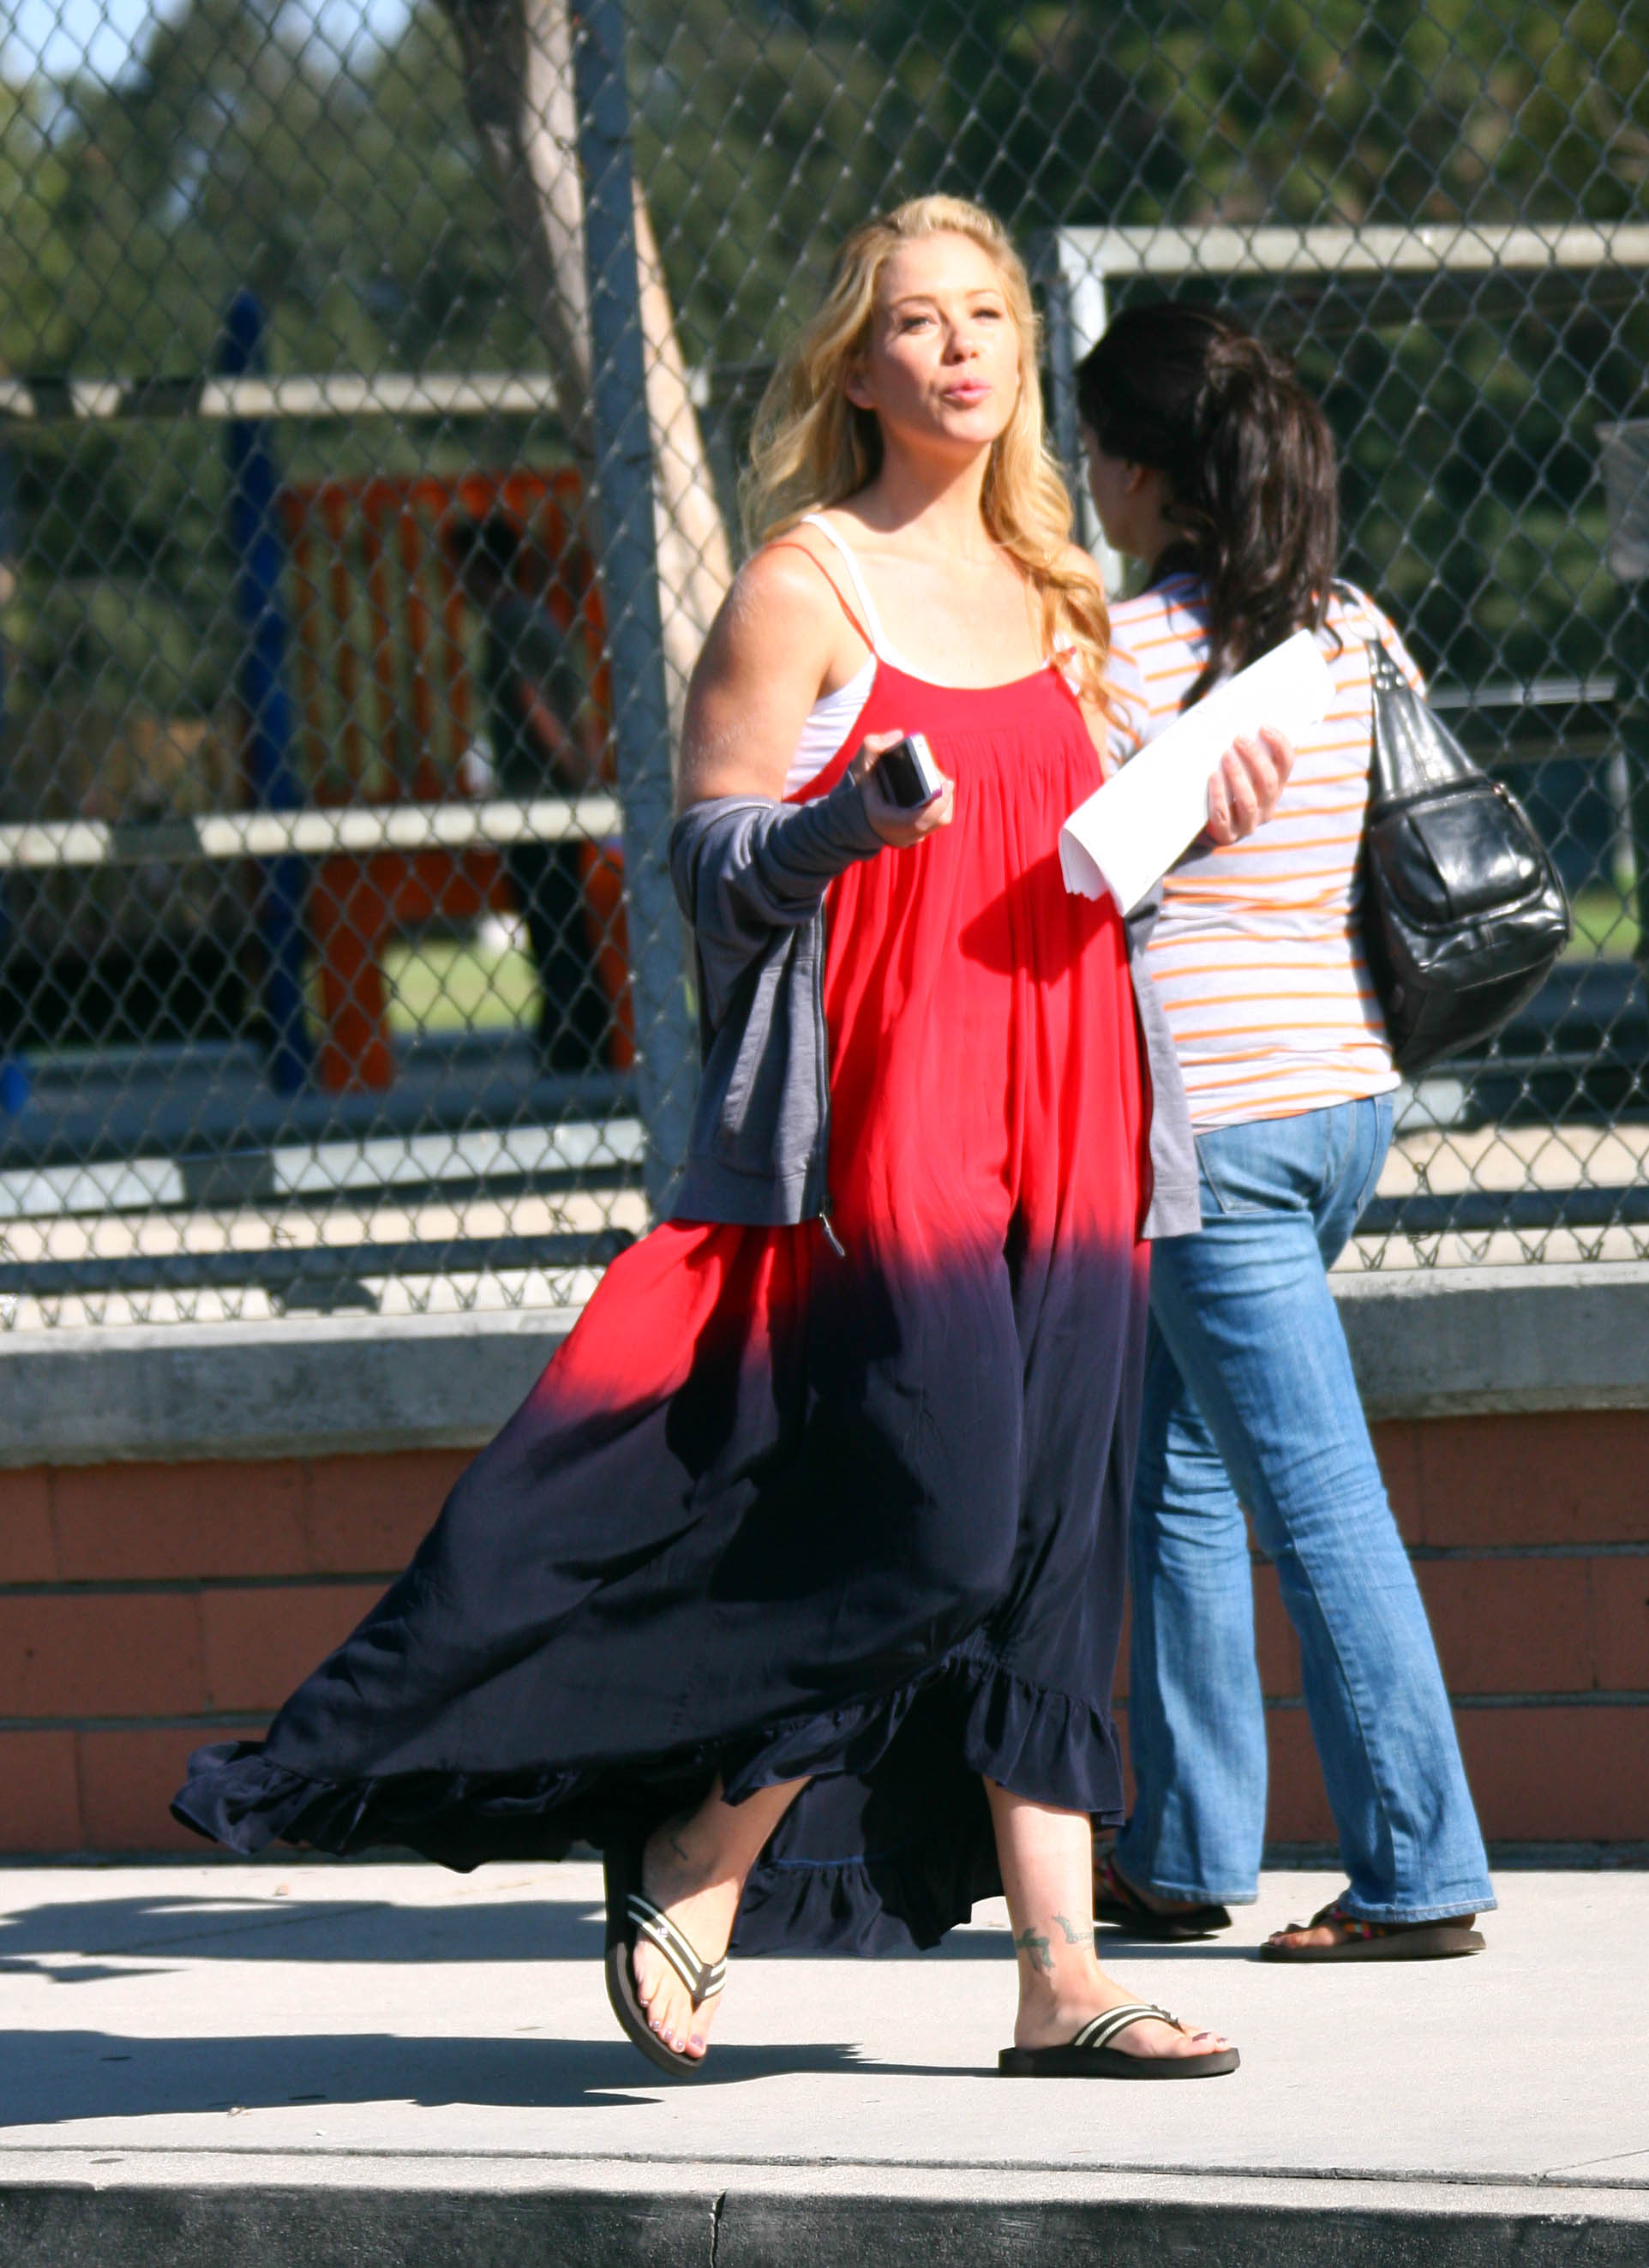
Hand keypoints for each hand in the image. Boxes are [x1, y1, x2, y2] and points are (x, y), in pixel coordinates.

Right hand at [853, 729, 955, 847]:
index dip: (938, 802)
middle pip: (938, 819)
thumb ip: (872, 746)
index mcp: (887, 821)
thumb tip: (898, 735)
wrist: (850, 816)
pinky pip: (937, 821)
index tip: (947, 782)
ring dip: (943, 799)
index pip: (920, 819)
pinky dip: (939, 805)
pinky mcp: (916, 836)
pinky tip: (933, 790)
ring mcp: (910, 838)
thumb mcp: (859, 767)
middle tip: (940, 776)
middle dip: (944, 795)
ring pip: (941, 820)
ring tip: (936, 781)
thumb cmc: (856, 790)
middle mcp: (902, 835)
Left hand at [1205, 727, 1292, 843]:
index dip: (1279, 745)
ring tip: (1226, 755)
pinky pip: (1223, 816)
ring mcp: (1248, 824)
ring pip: (1249, 801)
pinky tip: (1212, 777)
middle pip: (1268, 782)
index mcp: (1275, 788)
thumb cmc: (1224, 788)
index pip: (1286, 765)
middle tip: (1239, 738)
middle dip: (1255, 758)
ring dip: (1238, 775)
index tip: (1264, 727)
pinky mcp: (1228, 835)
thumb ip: (1245, 752)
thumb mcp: (1240, 770)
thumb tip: (1240, 721)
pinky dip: (1218, 795)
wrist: (1206, 826)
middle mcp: (1267, 807)